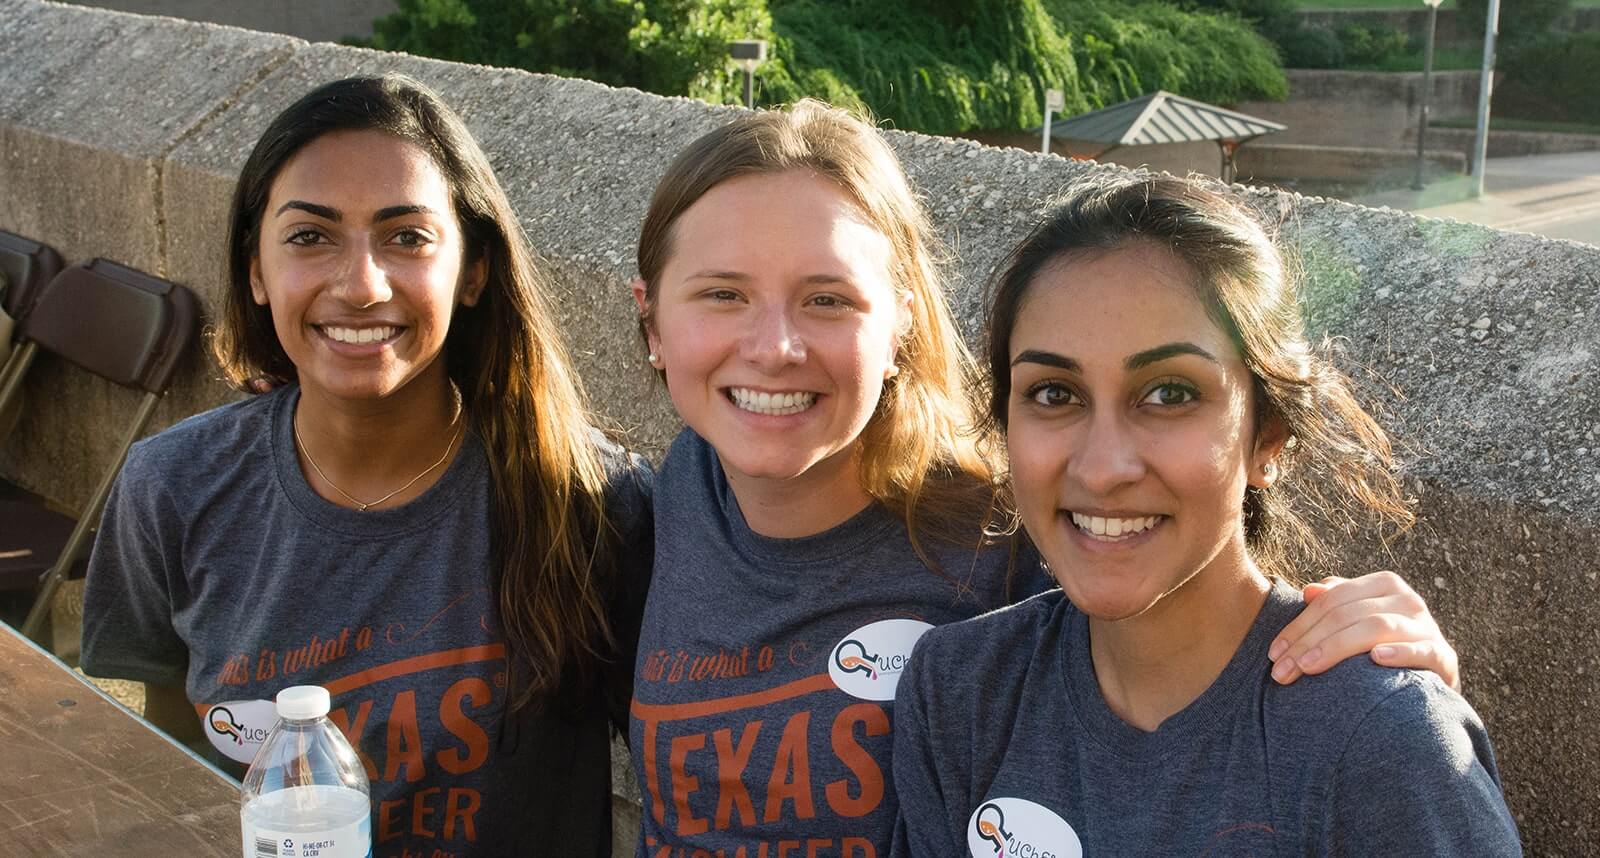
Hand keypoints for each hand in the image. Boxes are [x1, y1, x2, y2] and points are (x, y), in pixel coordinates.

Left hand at [1268, 571, 1459, 690]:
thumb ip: (1333, 604)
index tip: (1273, 654)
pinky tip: (1376, 659)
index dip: (1298, 626)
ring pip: (1376, 627)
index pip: (1331, 600)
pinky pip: (1421, 650)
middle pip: (1346, 614)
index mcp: (1382, 585)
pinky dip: (1399, 652)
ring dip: (1337, 647)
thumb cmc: (1383, 647)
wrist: (1430, 681)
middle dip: (1308, 642)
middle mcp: (1407, 599)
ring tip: (1309, 667)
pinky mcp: (1443, 656)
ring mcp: (1427, 626)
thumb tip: (1308, 591)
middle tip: (1282, 671)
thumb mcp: (1356, 622)